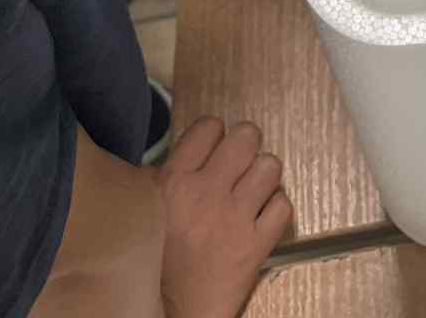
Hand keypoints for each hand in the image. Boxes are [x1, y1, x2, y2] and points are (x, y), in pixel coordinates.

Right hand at [156, 116, 290, 317]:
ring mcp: (234, 219)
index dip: (214, 135)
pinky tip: (259, 217)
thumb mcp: (142, 211)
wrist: (167, 316)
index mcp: (172, 183)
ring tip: (250, 191)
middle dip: (244, 146)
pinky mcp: (255, 246)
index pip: (209, 126)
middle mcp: (206, 194)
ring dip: (262, 176)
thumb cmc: (150, 265)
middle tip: (237, 164)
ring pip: (270, 166)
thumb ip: (161, 177)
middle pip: (247, 136)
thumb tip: (179, 152)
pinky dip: (274, 209)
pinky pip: (282, 205)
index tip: (212, 148)